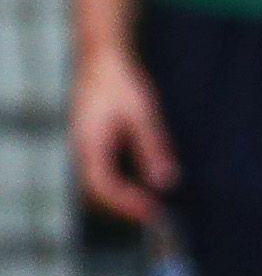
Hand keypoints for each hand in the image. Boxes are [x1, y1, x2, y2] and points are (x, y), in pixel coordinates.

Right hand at [69, 49, 174, 222]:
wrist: (102, 60)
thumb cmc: (120, 83)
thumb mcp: (143, 115)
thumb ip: (153, 148)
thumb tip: (165, 182)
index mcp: (89, 141)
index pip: (101, 184)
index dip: (125, 203)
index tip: (151, 211)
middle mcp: (81, 147)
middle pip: (94, 191)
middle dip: (122, 207)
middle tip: (153, 215)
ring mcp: (83, 145)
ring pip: (95, 183)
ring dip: (119, 199)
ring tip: (148, 206)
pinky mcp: (89, 142)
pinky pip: (99, 172)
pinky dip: (117, 185)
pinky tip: (139, 187)